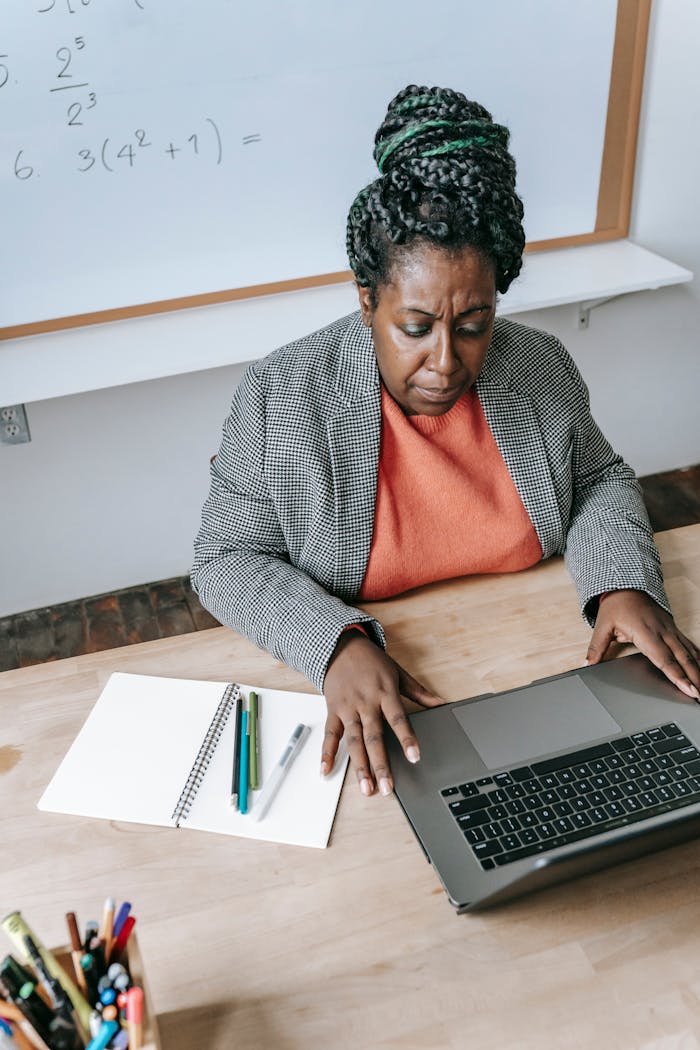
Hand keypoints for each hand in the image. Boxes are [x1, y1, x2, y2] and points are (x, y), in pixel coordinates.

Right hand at [322, 630, 443, 796]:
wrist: (340, 646)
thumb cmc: (372, 660)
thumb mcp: (398, 673)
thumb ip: (420, 692)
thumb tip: (442, 704)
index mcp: (385, 693)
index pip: (398, 719)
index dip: (407, 738)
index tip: (415, 757)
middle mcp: (366, 703)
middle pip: (374, 737)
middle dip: (381, 764)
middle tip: (388, 788)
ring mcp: (348, 708)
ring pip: (353, 741)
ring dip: (359, 766)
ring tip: (366, 788)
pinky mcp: (333, 710)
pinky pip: (330, 734)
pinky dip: (326, 753)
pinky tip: (325, 770)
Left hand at [586, 589, 699, 699]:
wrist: (626, 585)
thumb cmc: (616, 605)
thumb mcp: (602, 626)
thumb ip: (596, 648)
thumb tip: (586, 665)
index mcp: (645, 633)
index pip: (664, 659)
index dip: (677, 676)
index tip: (688, 689)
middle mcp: (662, 632)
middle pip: (682, 659)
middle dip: (694, 678)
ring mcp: (670, 629)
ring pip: (689, 652)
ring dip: (698, 670)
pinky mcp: (673, 627)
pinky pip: (689, 644)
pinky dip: (698, 657)